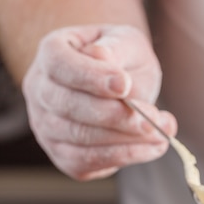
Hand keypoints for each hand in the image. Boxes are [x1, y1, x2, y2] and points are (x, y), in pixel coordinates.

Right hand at [22, 24, 176, 179]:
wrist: (123, 87)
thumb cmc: (123, 61)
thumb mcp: (127, 42)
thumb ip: (117, 48)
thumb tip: (101, 57)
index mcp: (52, 52)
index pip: (61, 65)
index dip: (91, 77)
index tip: (124, 84)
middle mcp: (40, 90)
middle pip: (70, 106)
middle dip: (117, 116)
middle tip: (154, 119)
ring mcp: (46, 126)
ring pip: (81, 138)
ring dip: (127, 139)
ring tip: (163, 132)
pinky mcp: (64, 155)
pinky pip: (88, 161)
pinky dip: (125, 156)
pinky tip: (154, 147)